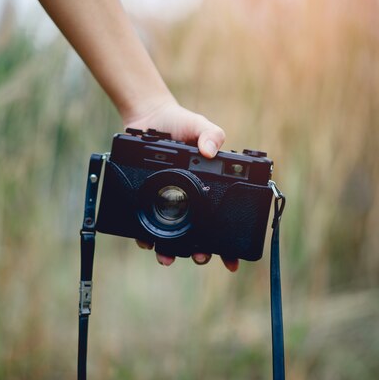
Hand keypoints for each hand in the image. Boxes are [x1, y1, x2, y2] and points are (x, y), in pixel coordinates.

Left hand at [124, 97, 238, 271]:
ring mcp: (166, 203)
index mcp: (210, 189)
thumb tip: (211, 151)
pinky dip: (146, 237)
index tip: (233, 261)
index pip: (223, 224)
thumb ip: (210, 134)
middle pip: (199, 237)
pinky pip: (146, 224)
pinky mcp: (145, 201)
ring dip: (171, 251)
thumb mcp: (199, 125)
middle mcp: (189, 201)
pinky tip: (146, 242)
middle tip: (200, 257)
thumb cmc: (180, 123)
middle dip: (201, 252)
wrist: (149, 118)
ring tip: (168, 258)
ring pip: (172, 236)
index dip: (229, 245)